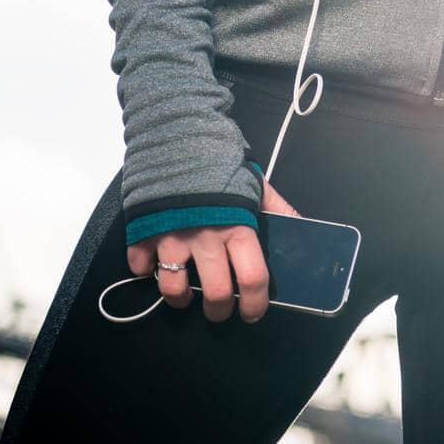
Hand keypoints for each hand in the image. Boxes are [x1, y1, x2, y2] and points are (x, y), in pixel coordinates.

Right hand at [126, 174, 300, 323]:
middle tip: (220, 309)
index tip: (252, 312)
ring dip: (180, 299)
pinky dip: (146, 271)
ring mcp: (171, 237)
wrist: (179, 131)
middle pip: (215, 293)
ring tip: (185, 295)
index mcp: (238, 226)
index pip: (253, 279)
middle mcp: (205, 237)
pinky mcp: (142, 231)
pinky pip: (140, 267)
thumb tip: (303, 230)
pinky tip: (155, 264)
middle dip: (219, 311)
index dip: (255, 304)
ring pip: (173, 289)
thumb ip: (278, 209)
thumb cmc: (221, 162)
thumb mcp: (255, 183)